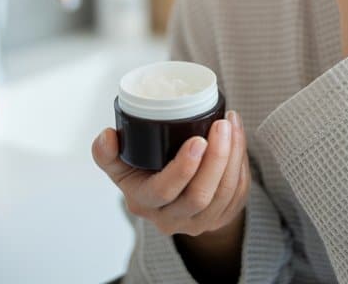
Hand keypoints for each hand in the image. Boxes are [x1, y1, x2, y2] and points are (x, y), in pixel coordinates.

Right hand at [91, 112, 248, 239]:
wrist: (168, 204)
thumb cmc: (144, 176)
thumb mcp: (120, 168)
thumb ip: (107, 153)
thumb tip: (107, 136)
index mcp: (144, 202)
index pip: (164, 190)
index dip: (183, 168)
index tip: (197, 140)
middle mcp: (171, 218)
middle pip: (199, 196)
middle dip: (216, 159)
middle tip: (221, 125)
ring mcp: (198, 222)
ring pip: (223, 193)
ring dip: (232, 156)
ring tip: (232, 125)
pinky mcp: (220, 217)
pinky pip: (237, 192)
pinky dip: (241, 163)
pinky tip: (238, 137)